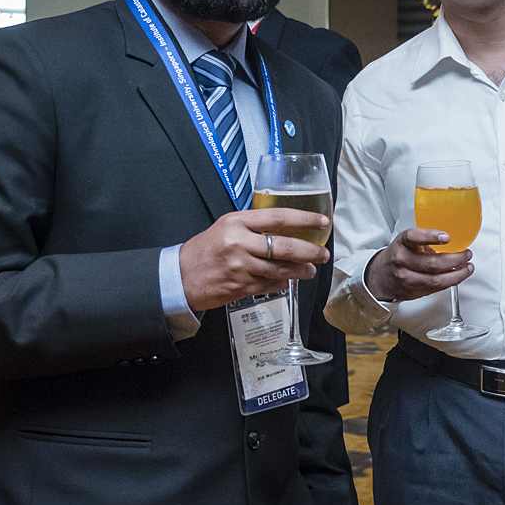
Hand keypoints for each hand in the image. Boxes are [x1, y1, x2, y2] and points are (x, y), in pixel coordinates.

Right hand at [179, 209, 330, 311]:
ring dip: (301, 270)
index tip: (321, 221)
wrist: (181, 277)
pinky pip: (271, 284)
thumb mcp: (225, 227)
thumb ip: (252, 225)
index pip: (278, 217)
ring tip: (311, 269)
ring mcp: (241, 267)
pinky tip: (289, 280)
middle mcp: (240, 243)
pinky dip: (283, 282)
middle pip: (285, 246)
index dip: (304, 219)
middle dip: (310, 251)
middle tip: (322, 253)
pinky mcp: (242, 287)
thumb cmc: (204, 251)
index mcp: (237, 222)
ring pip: (281, 269)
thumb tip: (284, 227)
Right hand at [363, 228, 471, 301]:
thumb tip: (454, 240)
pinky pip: (436, 288)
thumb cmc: (399, 255)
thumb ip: (425, 240)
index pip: (414, 237)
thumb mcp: (407, 242)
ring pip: (436, 280)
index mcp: (402, 243)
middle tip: (467, 254)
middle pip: (432, 263)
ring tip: (468, 267)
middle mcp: (402, 260)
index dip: (431, 237)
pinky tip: (458, 275)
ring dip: (457, 274)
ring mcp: (407, 278)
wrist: (380, 276)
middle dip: (455, 259)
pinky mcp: (413, 291)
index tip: (446, 237)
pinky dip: (450, 281)